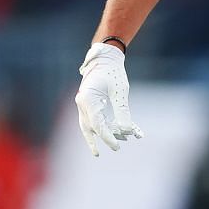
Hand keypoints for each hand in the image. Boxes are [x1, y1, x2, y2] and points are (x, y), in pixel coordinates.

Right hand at [75, 41, 141, 155]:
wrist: (105, 58)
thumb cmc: (113, 72)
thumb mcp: (120, 91)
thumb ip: (122, 111)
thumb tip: (127, 131)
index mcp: (87, 99)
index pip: (97, 124)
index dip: (107, 137)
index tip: (116, 146)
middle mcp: (82, 103)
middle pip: (89, 127)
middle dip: (99, 139)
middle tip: (110, 150)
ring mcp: (83, 103)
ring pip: (88, 125)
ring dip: (99, 136)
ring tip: (110, 146)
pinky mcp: (88, 103)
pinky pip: (93, 119)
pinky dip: (101, 127)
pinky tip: (113, 133)